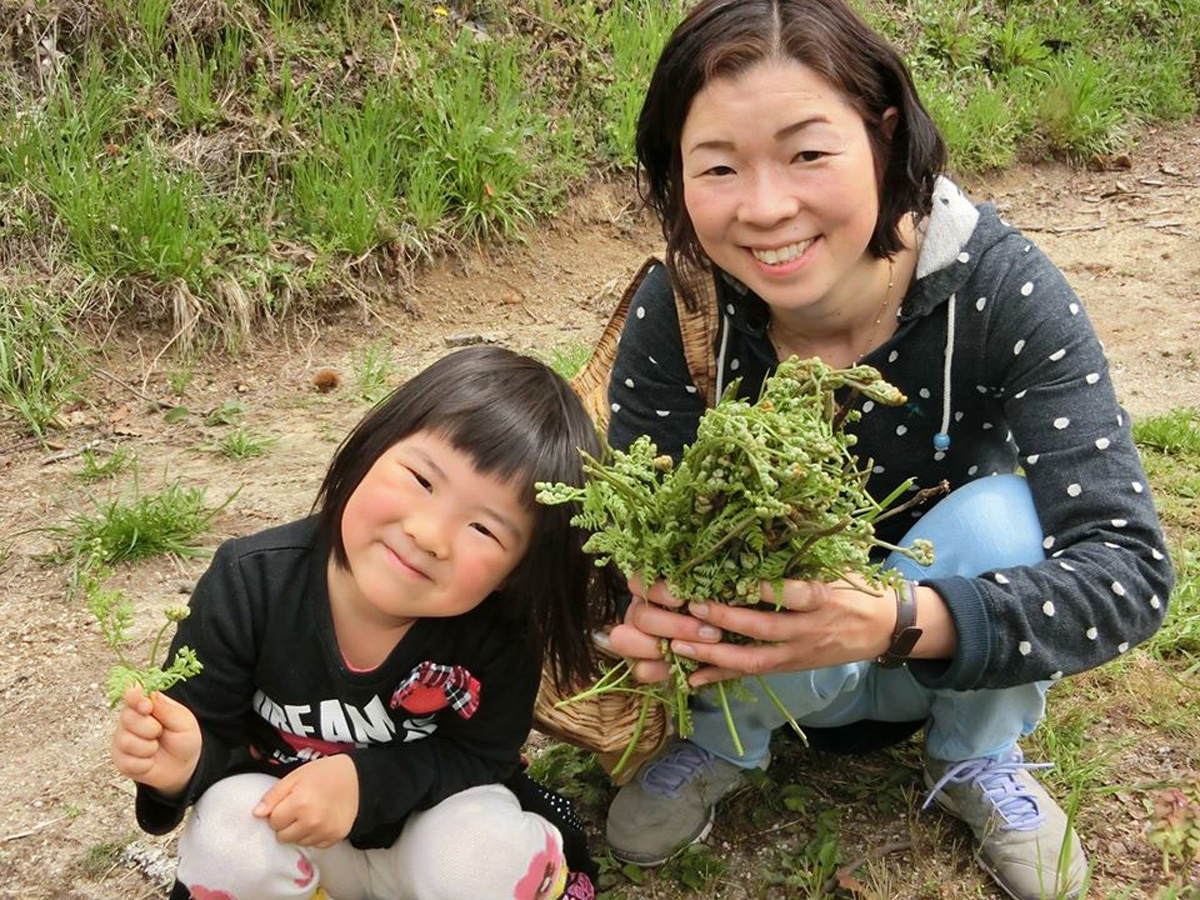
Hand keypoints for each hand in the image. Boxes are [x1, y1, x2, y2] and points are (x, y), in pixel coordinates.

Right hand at [111, 685, 201, 796]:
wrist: (183, 766)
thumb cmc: (184, 739)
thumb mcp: (183, 721)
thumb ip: (165, 708)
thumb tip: (148, 693)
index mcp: (145, 705)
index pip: (131, 695)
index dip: (134, 698)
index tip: (145, 706)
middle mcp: (129, 720)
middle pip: (127, 718)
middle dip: (149, 728)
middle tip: (160, 732)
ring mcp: (122, 740)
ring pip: (126, 741)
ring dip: (148, 748)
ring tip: (156, 747)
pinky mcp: (120, 760)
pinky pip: (128, 762)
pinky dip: (145, 764)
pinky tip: (150, 761)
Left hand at [254, 754, 358, 847]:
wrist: (357, 779)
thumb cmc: (324, 774)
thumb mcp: (296, 776)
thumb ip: (274, 794)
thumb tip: (257, 813)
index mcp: (299, 804)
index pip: (273, 821)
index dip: (278, 811)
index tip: (287, 803)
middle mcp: (311, 821)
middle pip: (282, 836)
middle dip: (285, 824)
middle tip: (297, 809)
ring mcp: (324, 832)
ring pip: (297, 842)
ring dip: (298, 831)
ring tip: (309, 814)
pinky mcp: (334, 838)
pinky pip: (313, 845)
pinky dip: (313, 835)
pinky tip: (319, 820)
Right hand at [607, 575, 724, 682]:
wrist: (718, 645)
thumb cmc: (715, 611)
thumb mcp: (712, 594)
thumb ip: (706, 587)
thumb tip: (713, 571)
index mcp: (650, 589)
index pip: (639, 582)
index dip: (658, 591)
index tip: (683, 600)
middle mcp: (638, 611)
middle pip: (639, 615)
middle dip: (675, 627)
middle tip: (711, 633)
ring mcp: (634, 638)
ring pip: (625, 640)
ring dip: (659, 648)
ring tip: (698, 653)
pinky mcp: (640, 665)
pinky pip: (639, 669)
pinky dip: (660, 671)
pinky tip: (685, 669)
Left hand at [673, 576, 953, 686]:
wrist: (885, 628)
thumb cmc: (855, 588)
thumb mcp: (836, 566)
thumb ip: (803, 557)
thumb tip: (763, 523)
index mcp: (825, 597)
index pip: (798, 594)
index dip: (769, 590)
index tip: (740, 581)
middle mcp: (810, 628)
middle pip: (766, 628)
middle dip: (727, 620)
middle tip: (693, 606)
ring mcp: (799, 652)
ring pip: (754, 659)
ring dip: (715, 653)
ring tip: (680, 643)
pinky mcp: (791, 667)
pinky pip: (753, 674)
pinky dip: (722, 677)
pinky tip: (692, 678)